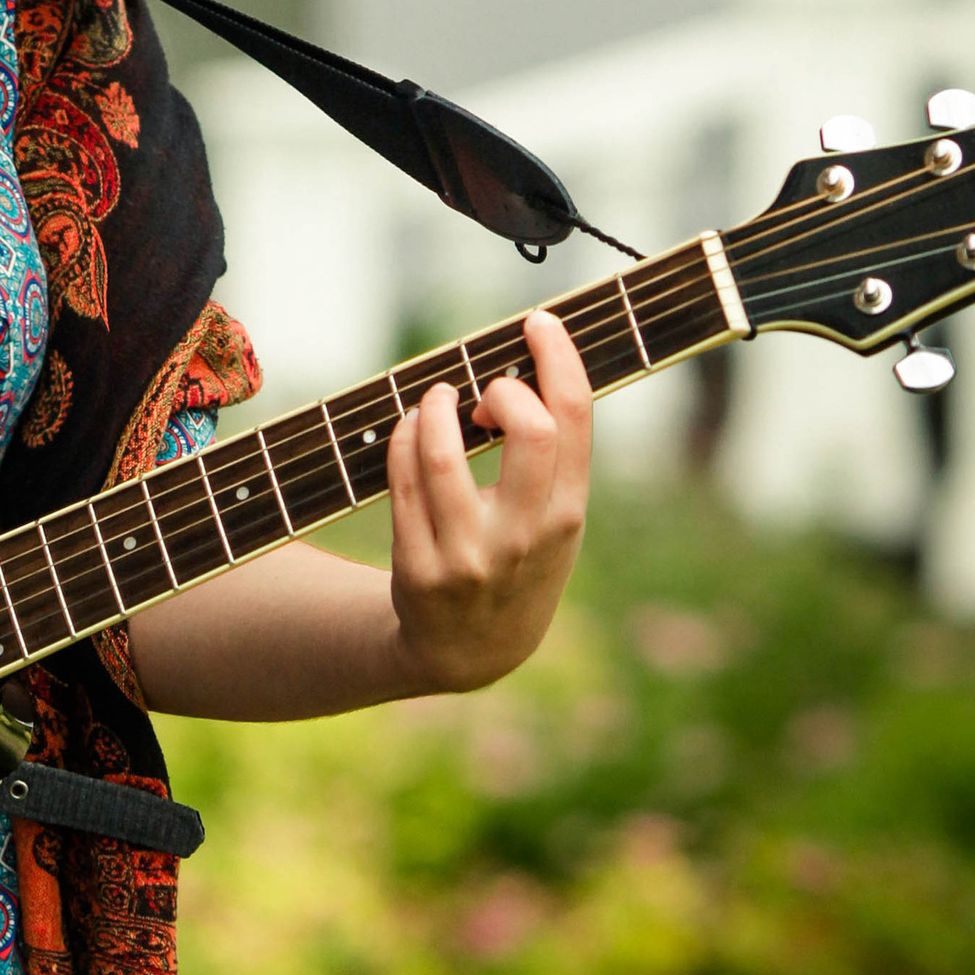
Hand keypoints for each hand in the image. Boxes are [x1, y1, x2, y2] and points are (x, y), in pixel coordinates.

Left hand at [384, 306, 591, 694]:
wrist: (471, 650)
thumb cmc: (519, 562)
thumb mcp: (555, 522)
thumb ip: (553, 458)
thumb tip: (531, 364)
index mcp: (567, 515)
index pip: (572, 420)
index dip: (558, 358)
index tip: (538, 323)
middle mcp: (524, 537)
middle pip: (527, 430)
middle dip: (500, 388)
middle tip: (485, 392)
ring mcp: (469, 556)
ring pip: (442, 453)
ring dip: (435, 407)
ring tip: (438, 401)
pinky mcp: (418, 568)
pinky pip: (401, 481)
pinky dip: (404, 436)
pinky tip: (411, 426)